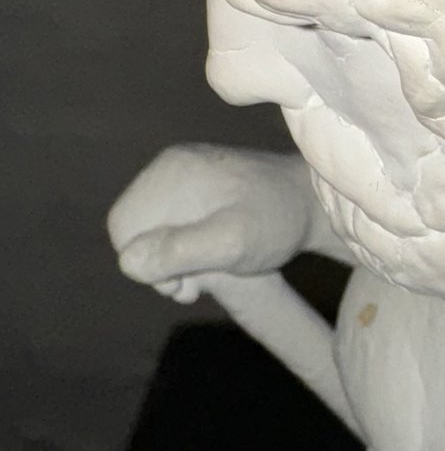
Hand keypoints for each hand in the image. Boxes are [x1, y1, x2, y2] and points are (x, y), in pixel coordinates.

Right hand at [107, 144, 314, 302]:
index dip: (145, 263)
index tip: (184, 282)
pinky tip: (209, 257)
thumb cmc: (277, 221)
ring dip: (172, 259)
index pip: (124, 225)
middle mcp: (171, 166)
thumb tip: (130, 261)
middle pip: (134, 227)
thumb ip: (182, 249)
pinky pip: (169, 221)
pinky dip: (183, 245)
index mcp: (172, 171)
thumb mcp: (234, 242)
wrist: (312, 202)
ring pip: (151, 228)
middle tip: (195, 284)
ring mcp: (183, 173)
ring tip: (208, 271)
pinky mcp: (196, 185)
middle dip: (158, 263)